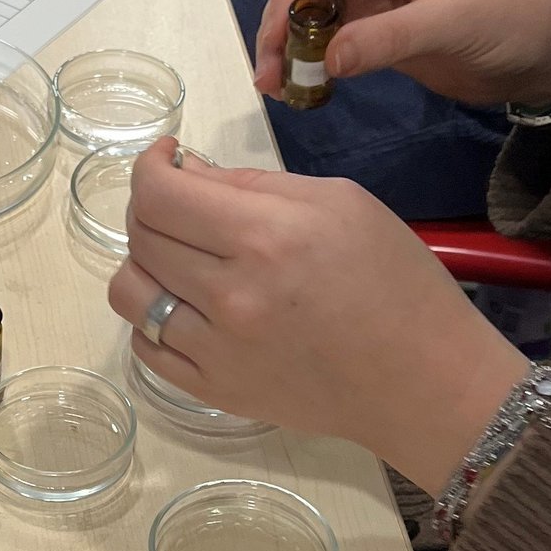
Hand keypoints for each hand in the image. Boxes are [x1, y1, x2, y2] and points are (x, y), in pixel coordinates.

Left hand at [107, 139, 527, 491]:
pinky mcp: (212, 392)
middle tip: (186, 205)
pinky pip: (145, 346)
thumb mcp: (341, 203)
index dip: (150, 165)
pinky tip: (187, 306)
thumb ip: (253, 183)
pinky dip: (153, 318)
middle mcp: (229, 295)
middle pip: (141, 237)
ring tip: (182, 259)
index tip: (167, 158)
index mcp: (265, 238)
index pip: (159, 193)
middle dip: (153, 206)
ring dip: (145, 264)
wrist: (422, 381)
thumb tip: (188, 172)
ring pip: (129, 293)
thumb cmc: (395, 282)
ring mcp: (215, 351)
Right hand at [254, 0, 550, 108]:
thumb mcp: (451, 23)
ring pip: (315, 10)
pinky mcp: (377, 23)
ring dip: (291, 46)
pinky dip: (311, 60)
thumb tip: (325, 62)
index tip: (275, 31)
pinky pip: (331, 37)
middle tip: (266, 69)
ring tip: (274, 84)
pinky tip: (298, 86)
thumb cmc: (510, 19)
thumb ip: (387, 39)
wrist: (544, 57)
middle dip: (284, 22)